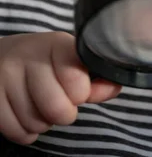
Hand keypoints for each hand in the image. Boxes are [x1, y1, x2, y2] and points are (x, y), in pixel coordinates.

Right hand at [0, 32, 120, 144]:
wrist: (2, 56)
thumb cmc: (45, 61)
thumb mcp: (69, 60)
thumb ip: (93, 77)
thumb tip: (116, 86)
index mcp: (56, 43)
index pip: (77, 80)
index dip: (81, 92)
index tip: (78, 87)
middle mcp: (28, 56)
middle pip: (58, 108)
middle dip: (64, 112)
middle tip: (59, 100)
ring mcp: (6, 76)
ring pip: (37, 123)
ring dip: (43, 121)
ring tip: (39, 102)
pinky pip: (18, 132)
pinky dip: (26, 130)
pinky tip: (25, 111)